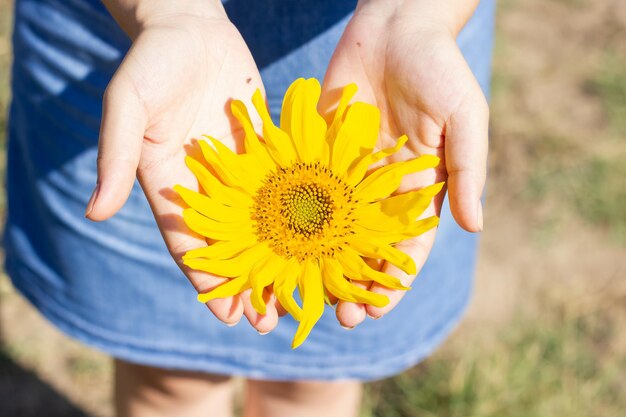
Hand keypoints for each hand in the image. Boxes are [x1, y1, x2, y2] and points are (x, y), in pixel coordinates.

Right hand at [86, 1, 279, 332]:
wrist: (190, 26)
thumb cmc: (153, 61)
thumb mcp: (128, 105)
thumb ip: (115, 156)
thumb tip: (96, 212)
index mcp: (170, 185)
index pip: (187, 243)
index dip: (205, 280)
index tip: (225, 315)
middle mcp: (206, 186)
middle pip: (228, 244)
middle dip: (245, 282)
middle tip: (268, 319)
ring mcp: (237, 171)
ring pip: (259, 225)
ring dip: (276, 259)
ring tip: (298, 292)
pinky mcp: (263, 152)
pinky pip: (282, 188)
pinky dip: (297, 216)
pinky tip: (319, 238)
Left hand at [322, 0, 488, 327]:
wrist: (396, 24)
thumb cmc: (439, 68)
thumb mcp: (463, 116)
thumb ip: (466, 170)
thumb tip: (473, 226)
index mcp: (418, 189)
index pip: (408, 247)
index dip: (395, 280)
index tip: (379, 309)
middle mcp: (380, 190)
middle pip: (364, 249)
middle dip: (355, 284)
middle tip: (340, 317)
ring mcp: (346, 173)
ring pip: (330, 229)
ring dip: (319, 263)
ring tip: (305, 293)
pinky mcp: (318, 151)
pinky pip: (304, 190)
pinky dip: (292, 219)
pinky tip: (277, 243)